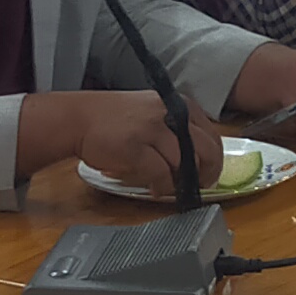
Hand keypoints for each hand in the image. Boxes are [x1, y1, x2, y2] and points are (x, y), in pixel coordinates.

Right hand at [75, 91, 218, 196]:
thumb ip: (175, 127)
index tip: (210, 173)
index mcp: (178, 104)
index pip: (212, 134)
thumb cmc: (116, 118)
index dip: (215, 158)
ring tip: (173, 189)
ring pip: (185, 162)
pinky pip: (160, 173)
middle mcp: (170, 113)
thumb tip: (198, 157)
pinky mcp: (136, 147)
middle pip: (206, 149)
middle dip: (208, 172)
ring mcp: (152, 129)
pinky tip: (156, 190)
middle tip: (200, 186)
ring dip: (182, 181)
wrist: (79, 118)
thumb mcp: (153, 112)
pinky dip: (162, 186)